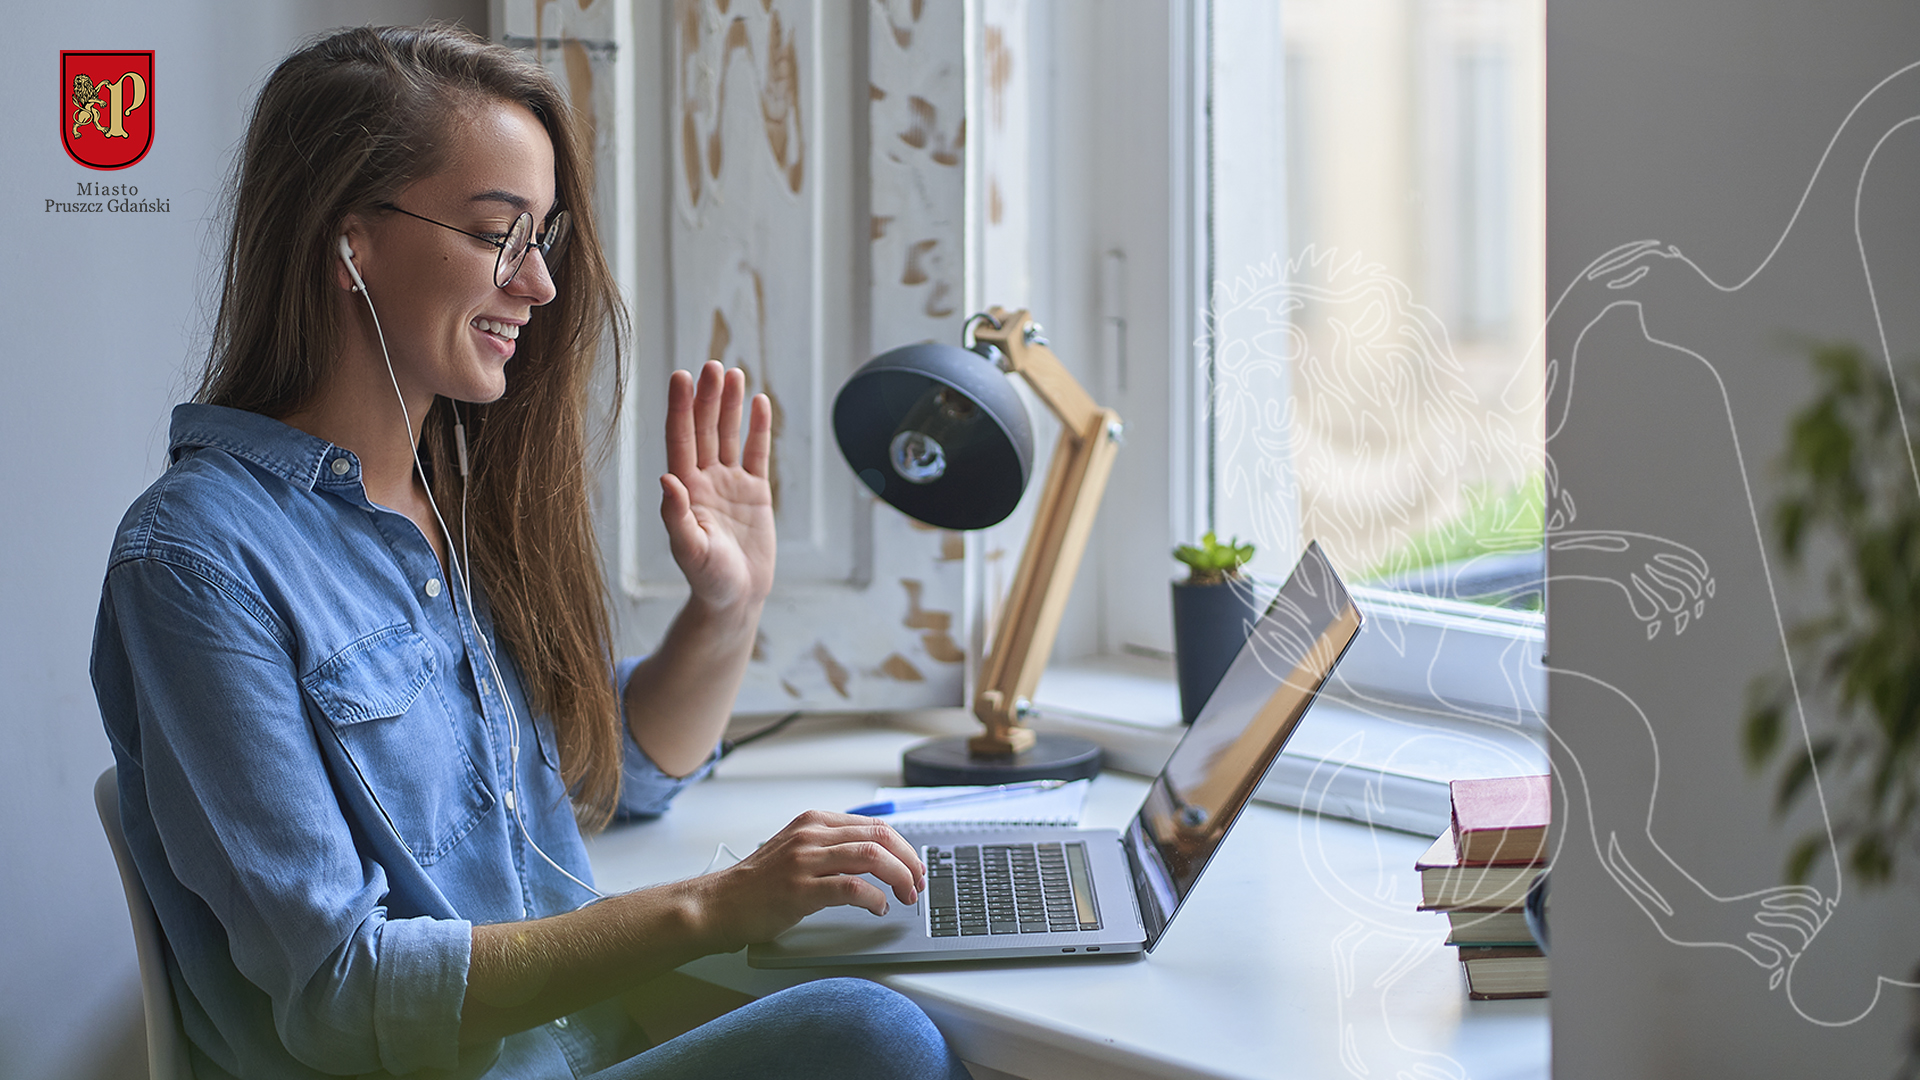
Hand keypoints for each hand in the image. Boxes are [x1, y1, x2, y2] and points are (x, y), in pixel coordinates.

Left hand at [661, 361, 775, 609]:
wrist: (736, 598)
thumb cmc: (708, 579)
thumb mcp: (689, 550)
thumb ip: (676, 516)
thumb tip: (667, 478)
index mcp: (684, 490)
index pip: (680, 439)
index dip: (680, 408)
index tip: (681, 376)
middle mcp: (704, 480)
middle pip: (703, 429)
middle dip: (707, 397)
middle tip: (713, 366)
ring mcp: (730, 484)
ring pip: (728, 435)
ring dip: (729, 405)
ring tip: (733, 373)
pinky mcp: (755, 492)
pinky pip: (756, 453)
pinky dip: (758, 428)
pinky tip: (759, 402)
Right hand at [691, 811, 926, 950]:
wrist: (718, 904)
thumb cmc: (757, 884)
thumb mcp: (796, 850)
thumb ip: (830, 847)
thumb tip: (877, 857)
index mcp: (813, 822)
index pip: (875, 825)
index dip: (903, 847)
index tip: (915, 866)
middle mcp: (811, 835)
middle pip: (880, 837)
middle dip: (909, 861)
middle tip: (918, 883)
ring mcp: (805, 861)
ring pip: (871, 858)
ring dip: (899, 878)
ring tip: (906, 896)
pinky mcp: (800, 890)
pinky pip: (852, 888)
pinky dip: (874, 899)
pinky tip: (878, 908)